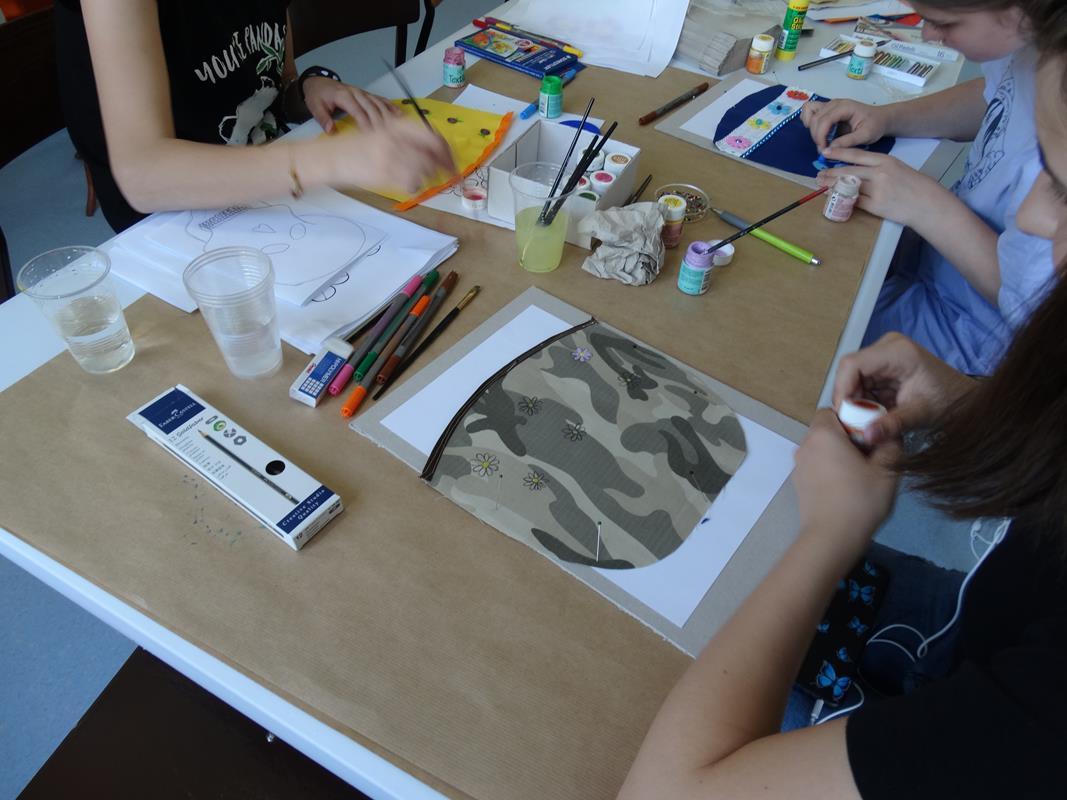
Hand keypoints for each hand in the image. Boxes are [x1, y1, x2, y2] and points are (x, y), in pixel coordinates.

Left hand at [302, 78, 399, 132]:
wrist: (317, 82)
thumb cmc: (317, 95)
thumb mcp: (315, 107)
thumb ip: (323, 119)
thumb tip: (331, 130)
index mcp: (343, 96)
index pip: (358, 112)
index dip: (366, 124)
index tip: (372, 136)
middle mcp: (355, 92)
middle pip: (372, 108)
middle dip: (380, 122)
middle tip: (387, 136)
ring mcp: (361, 92)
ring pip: (378, 103)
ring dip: (388, 115)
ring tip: (397, 127)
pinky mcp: (365, 94)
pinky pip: (380, 99)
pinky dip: (390, 106)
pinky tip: (398, 114)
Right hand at [322, 114, 454, 192]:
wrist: (331, 157)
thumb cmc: (357, 148)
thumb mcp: (383, 134)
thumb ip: (406, 140)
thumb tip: (433, 151)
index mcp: (396, 126)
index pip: (432, 135)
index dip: (446, 149)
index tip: (452, 159)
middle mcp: (397, 139)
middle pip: (435, 152)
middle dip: (448, 165)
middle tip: (452, 175)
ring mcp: (392, 157)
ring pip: (427, 169)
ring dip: (431, 176)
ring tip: (424, 178)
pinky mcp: (386, 175)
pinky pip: (412, 183)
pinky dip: (415, 186)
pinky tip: (410, 185)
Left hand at [793, 408, 899, 538]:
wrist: (831, 538)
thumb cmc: (860, 499)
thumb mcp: (887, 469)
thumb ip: (891, 445)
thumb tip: (890, 435)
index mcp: (822, 434)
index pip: (832, 410)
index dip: (852, 417)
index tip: (870, 435)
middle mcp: (804, 446)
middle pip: (826, 430)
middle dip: (847, 437)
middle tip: (870, 455)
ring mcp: (798, 466)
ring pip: (821, 450)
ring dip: (838, 455)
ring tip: (861, 475)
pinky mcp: (798, 485)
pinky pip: (816, 467)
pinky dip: (829, 470)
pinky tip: (846, 489)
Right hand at [800, 99, 892, 150]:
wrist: (880, 118)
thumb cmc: (875, 125)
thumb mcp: (865, 136)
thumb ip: (847, 142)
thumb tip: (828, 150)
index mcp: (844, 107)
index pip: (824, 120)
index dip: (820, 136)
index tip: (823, 150)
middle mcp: (834, 103)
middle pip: (815, 118)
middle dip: (816, 136)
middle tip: (824, 149)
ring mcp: (829, 105)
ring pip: (809, 112)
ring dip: (811, 128)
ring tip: (821, 140)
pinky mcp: (827, 110)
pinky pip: (810, 111)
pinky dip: (809, 121)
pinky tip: (818, 132)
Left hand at [816, 147, 946, 226]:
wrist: (926, 203)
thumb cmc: (911, 184)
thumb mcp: (896, 167)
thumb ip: (876, 166)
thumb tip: (853, 169)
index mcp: (885, 161)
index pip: (856, 154)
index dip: (839, 153)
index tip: (826, 152)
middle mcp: (879, 173)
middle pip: (848, 171)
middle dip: (830, 173)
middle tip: (819, 174)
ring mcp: (877, 190)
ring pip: (848, 187)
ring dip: (833, 187)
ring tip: (822, 186)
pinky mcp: (876, 206)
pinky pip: (854, 202)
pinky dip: (843, 200)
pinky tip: (836, 198)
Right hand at [833, 333, 975, 445]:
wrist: (964, 400)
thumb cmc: (949, 402)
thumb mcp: (920, 415)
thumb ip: (891, 425)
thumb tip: (866, 437)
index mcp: (897, 351)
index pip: (852, 364)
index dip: (842, 389)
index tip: (843, 415)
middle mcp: (887, 347)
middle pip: (850, 371)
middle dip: (849, 399)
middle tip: (853, 423)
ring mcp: (884, 355)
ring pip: (853, 379)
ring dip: (856, 402)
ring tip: (866, 422)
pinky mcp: (883, 366)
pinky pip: (862, 383)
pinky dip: (864, 401)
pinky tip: (874, 415)